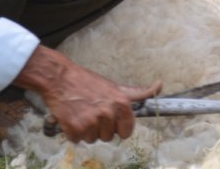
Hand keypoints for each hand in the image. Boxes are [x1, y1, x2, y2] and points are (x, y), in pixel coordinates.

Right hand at [17, 47, 161, 143]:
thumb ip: (137, 93)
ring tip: (82, 113)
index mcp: (121, 105)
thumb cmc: (88, 82)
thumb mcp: (116, 87)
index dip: (119, 128)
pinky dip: (73, 132)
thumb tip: (159, 86)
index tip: (111, 121)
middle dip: (101, 128)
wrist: (60, 79)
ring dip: (87, 131)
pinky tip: (71, 118)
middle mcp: (107, 114)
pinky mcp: (74, 129)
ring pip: (93, 139)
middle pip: (109, 137)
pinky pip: (77, 140)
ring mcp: (91, 123)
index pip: (127, 132)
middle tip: (92, 112)